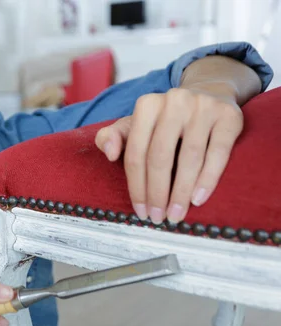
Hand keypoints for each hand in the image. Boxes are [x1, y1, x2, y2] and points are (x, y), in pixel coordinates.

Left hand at [95, 83, 243, 223]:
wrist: (210, 95)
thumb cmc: (165, 121)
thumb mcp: (135, 125)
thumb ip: (113, 137)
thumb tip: (109, 153)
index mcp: (147, 105)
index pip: (136, 153)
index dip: (136, 186)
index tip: (140, 212)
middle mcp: (174, 102)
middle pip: (160, 157)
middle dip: (157, 193)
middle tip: (158, 218)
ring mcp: (203, 107)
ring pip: (190, 158)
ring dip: (181, 192)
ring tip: (176, 215)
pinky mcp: (229, 116)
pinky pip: (218, 153)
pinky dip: (208, 179)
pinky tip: (198, 199)